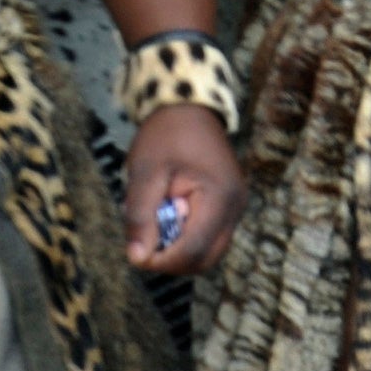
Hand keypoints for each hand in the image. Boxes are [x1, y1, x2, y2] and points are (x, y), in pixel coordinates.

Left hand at [121, 103, 245, 274]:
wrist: (191, 109)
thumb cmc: (166, 136)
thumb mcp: (145, 173)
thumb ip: (141, 216)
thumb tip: (137, 258)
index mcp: (220, 198)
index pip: (193, 251)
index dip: (161, 260)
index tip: (134, 252)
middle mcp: (236, 208)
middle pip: (205, 259)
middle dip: (170, 259)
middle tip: (144, 240)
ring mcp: (236, 208)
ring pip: (208, 253)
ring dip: (178, 250)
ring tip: (157, 224)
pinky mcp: (229, 206)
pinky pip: (209, 238)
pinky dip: (186, 238)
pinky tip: (169, 217)